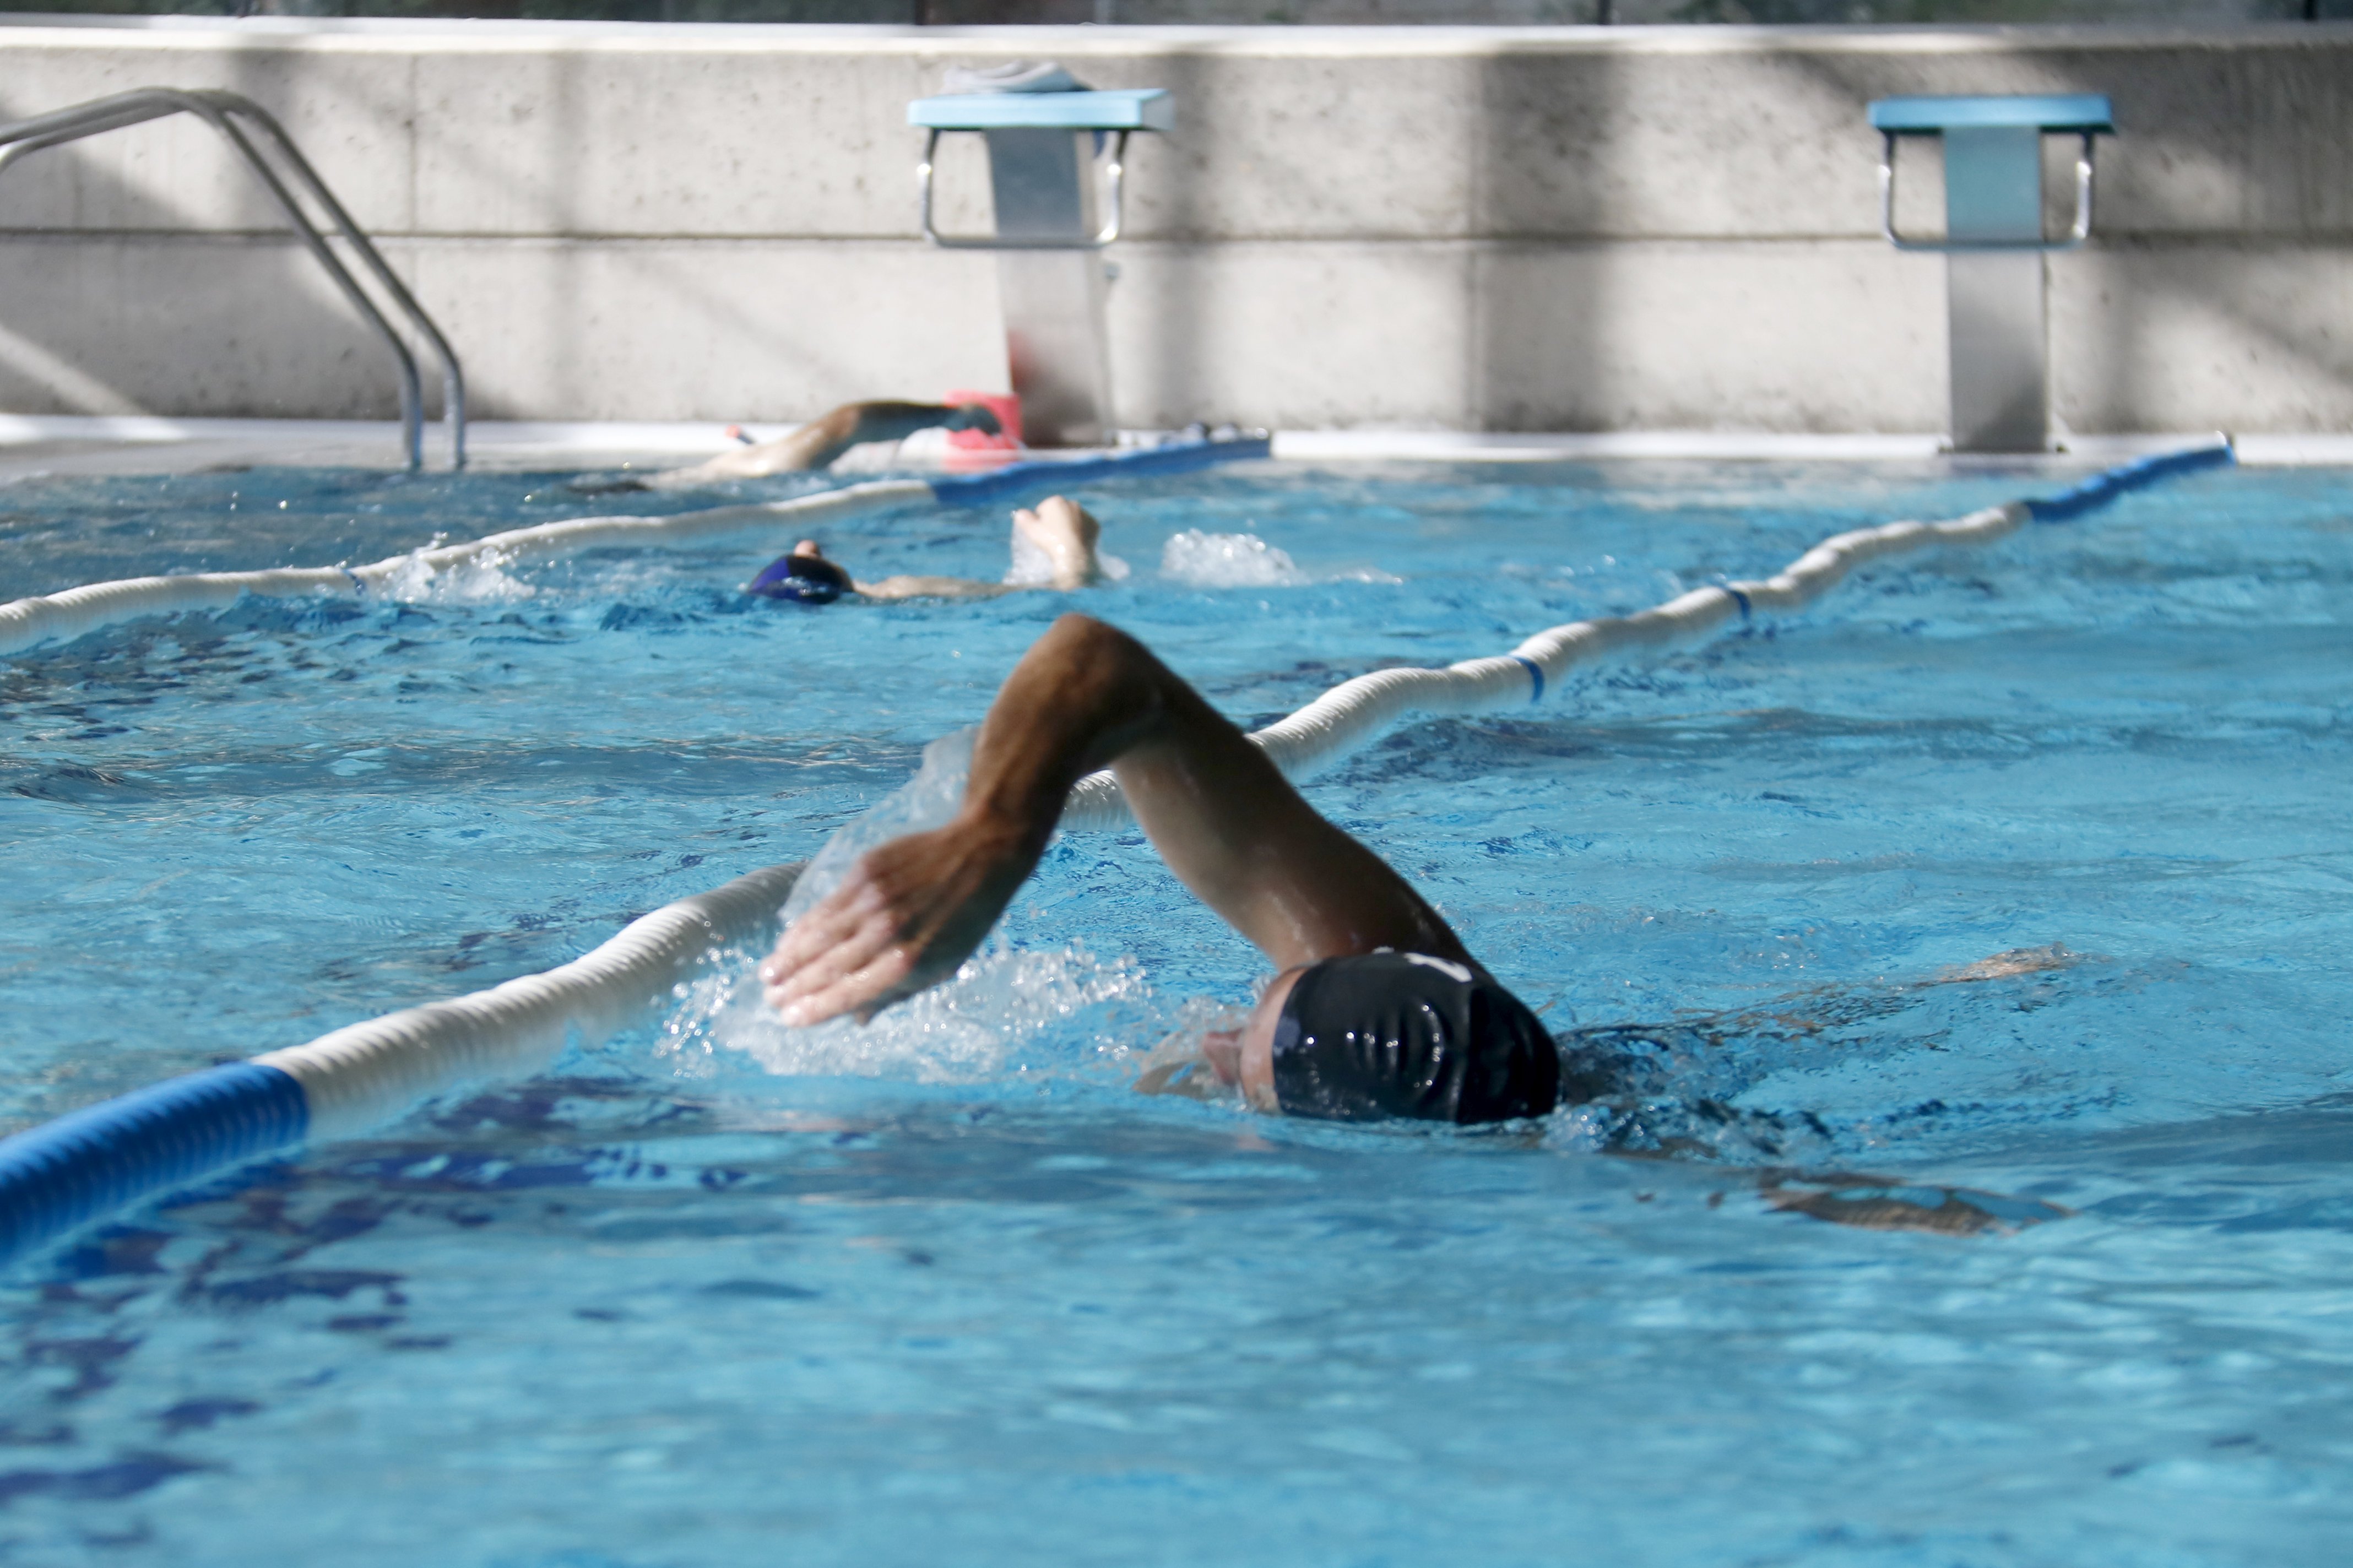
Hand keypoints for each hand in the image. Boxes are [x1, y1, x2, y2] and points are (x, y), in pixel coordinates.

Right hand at [759, 816, 1036, 1026]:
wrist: (981, 853)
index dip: (813, 1010)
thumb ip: (898, 993)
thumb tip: (858, 1020)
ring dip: (788, 959)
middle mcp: (885, 933)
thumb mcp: (944, 965)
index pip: (847, 994)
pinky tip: (788, 939)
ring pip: (816, 936)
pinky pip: (824, 906)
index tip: (788, 1020)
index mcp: (907, 963)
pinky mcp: (863, 872)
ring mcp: (871, 900)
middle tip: (772, 1000)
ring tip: (768, 976)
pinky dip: (802, 926)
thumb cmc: (966, 917)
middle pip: (825, 968)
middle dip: (793, 988)